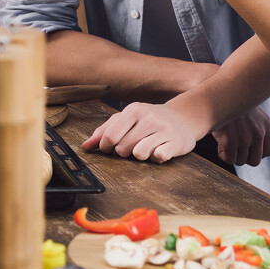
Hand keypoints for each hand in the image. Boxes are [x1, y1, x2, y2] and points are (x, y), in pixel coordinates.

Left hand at [82, 101, 203, 163]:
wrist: (184, 118)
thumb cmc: (149, 120)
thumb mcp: (127, 119)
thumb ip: (105, 131)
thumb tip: (85, 147)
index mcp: (133, 110)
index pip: (110, 136)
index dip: (106, 148)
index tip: (110, 148)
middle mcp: (149, 118)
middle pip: (123, 148)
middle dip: (123, 152)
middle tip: (131, 146)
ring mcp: (164, 129)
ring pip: (140, 154)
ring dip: (140, 156)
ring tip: (145, 148)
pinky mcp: (177, 142)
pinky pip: (159, 157)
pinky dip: (156, 158)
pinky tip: (159, 150)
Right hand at [210, 105, 269, 166]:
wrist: (216, 90)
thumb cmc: (230, 101)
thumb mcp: (251, 112)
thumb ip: (256, 127)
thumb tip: (252, 146)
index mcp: (265, 125)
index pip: (269, 152)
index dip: (256, 152)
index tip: (246, 147)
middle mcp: (258, 132)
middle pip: (254, 160)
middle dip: (242, 156)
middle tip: (233, 146)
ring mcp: (245, 136)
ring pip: (240, 160)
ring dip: (231, 155)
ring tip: (225, 142)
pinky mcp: (230, 138)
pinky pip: (229, 158)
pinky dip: (223, 155)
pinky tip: (219, 144)